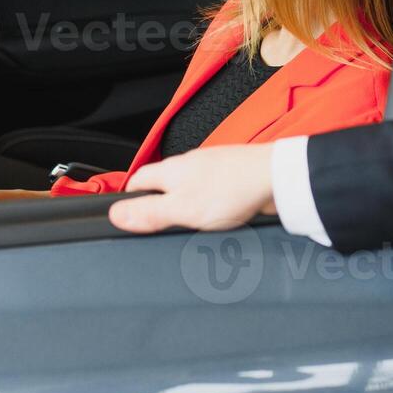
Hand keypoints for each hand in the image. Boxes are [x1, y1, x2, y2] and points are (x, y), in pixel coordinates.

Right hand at [108, 144, 276, 232]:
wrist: (276, 178)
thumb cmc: (232, 189)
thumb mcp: (182, 209)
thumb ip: (149, 212)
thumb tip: (116, 214)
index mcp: (171, 170)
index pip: (138, 180)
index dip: (130, 198)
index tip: (129, 216)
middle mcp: (189, 165)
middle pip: (162, 183)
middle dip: (159, 204)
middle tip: (158, 227)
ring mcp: (212, 169)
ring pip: (188, 188)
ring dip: (185, 205)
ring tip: (188, 227)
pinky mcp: (232, 176)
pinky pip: (212, 192)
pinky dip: (209, 205)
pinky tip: (217, 217)